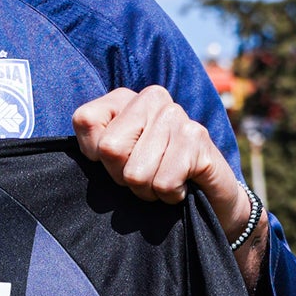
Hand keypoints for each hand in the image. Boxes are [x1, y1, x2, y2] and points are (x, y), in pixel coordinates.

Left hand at [73, 87, 267, 288]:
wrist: (210, 198)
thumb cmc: (154, 176)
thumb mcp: (116, 161)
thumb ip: (96, 147)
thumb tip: (96, 149)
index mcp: (124, 98)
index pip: (85, 119)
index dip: (93, 154)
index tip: (116, 161)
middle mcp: (151, 98)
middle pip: (109, 149)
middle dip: (122, 176)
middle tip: (144, 174)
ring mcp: (177, 115)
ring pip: (136, 173)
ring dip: (148, 190)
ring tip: (164, 179)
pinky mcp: (198, 137)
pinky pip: (163, 183)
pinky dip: (170, 196)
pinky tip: (182, 185)